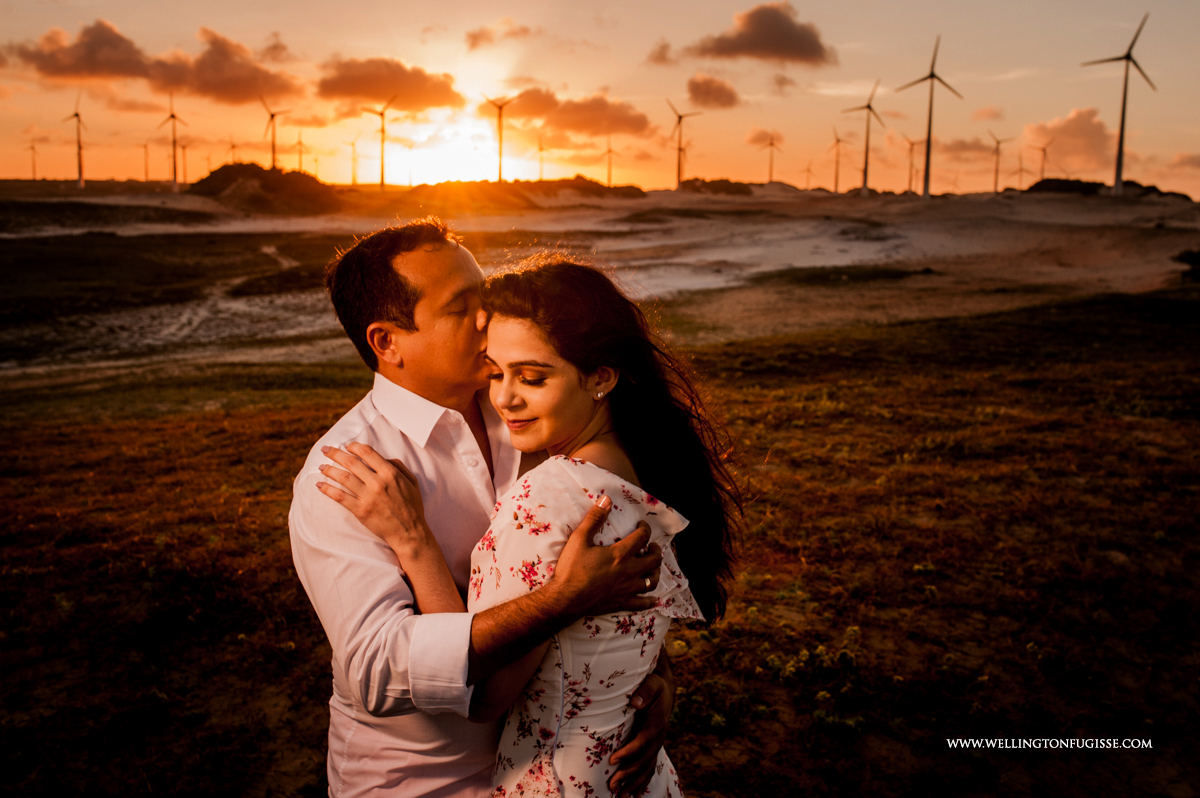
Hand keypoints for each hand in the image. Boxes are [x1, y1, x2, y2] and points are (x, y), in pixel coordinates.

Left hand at [316, 442, 431, 556]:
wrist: (409, 532)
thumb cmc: (412, 506)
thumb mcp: (412, 481)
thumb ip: (398, 466)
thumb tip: (383, 458)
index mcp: (390, 473)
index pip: (367, 453)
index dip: (354, 446)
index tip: (346, 446)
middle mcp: (377, 482)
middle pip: (351, 462)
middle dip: (336, 454)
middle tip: (325, 450)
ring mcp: (368, 497)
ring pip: (343, 478)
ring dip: (329, 470)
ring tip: (321, 466)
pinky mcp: (360, 510)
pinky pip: (340, 497)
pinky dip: (328, 490)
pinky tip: (320, 485)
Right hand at [552, 497, 663, 616]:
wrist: (564, 599)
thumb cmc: (571, 569)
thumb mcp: (579, 539)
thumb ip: (594, 519)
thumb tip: (606, 499)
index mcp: (620, 554)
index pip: (641, 537)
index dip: (645, 528)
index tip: (642, 525)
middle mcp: (628, 571)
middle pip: (653, 560)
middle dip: (656, 550)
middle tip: (652, 546)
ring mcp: (627, 589)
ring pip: (651, 581)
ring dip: (655, 572)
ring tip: (652, 568)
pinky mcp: (622, 603)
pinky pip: (642, 603)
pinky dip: (650, 601)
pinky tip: (653, 599)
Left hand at [609, 670, 672, 796]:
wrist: (664, 690)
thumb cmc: (655, 686)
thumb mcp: (652, 683)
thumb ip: (645, 691)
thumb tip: (635, 701)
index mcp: (657, 723)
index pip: (643, 741)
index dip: (629, 752)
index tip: (613, 760)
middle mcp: (658, 738)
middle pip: (644, 760)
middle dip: (628, 774)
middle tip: (612, 785)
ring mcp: (656, 745)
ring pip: (647, 768)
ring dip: (634, 784)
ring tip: (620, 797)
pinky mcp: (652, 748)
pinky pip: (648, 768)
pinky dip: (641, 783)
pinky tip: (633, 795)